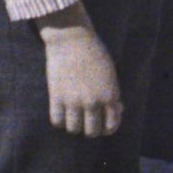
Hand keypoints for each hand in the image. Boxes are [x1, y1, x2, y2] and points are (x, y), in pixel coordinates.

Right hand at [38, 12, 120, 137]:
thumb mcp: (111, 74)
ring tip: (74, 117)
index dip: (107, 128)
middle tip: (87, 122)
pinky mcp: (57, 97)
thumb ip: (112, 94)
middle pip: (92, 132)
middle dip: (91, 129)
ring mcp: (74, 101)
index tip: (103, 122)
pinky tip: (62, 113)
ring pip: (74, 130)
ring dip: (74, 126)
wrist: (73, 40)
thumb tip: (116, 111)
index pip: (111, 126)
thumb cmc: (95, 54)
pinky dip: (60, 121)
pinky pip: (57, 121)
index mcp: (110, 95)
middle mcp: (93, 101)